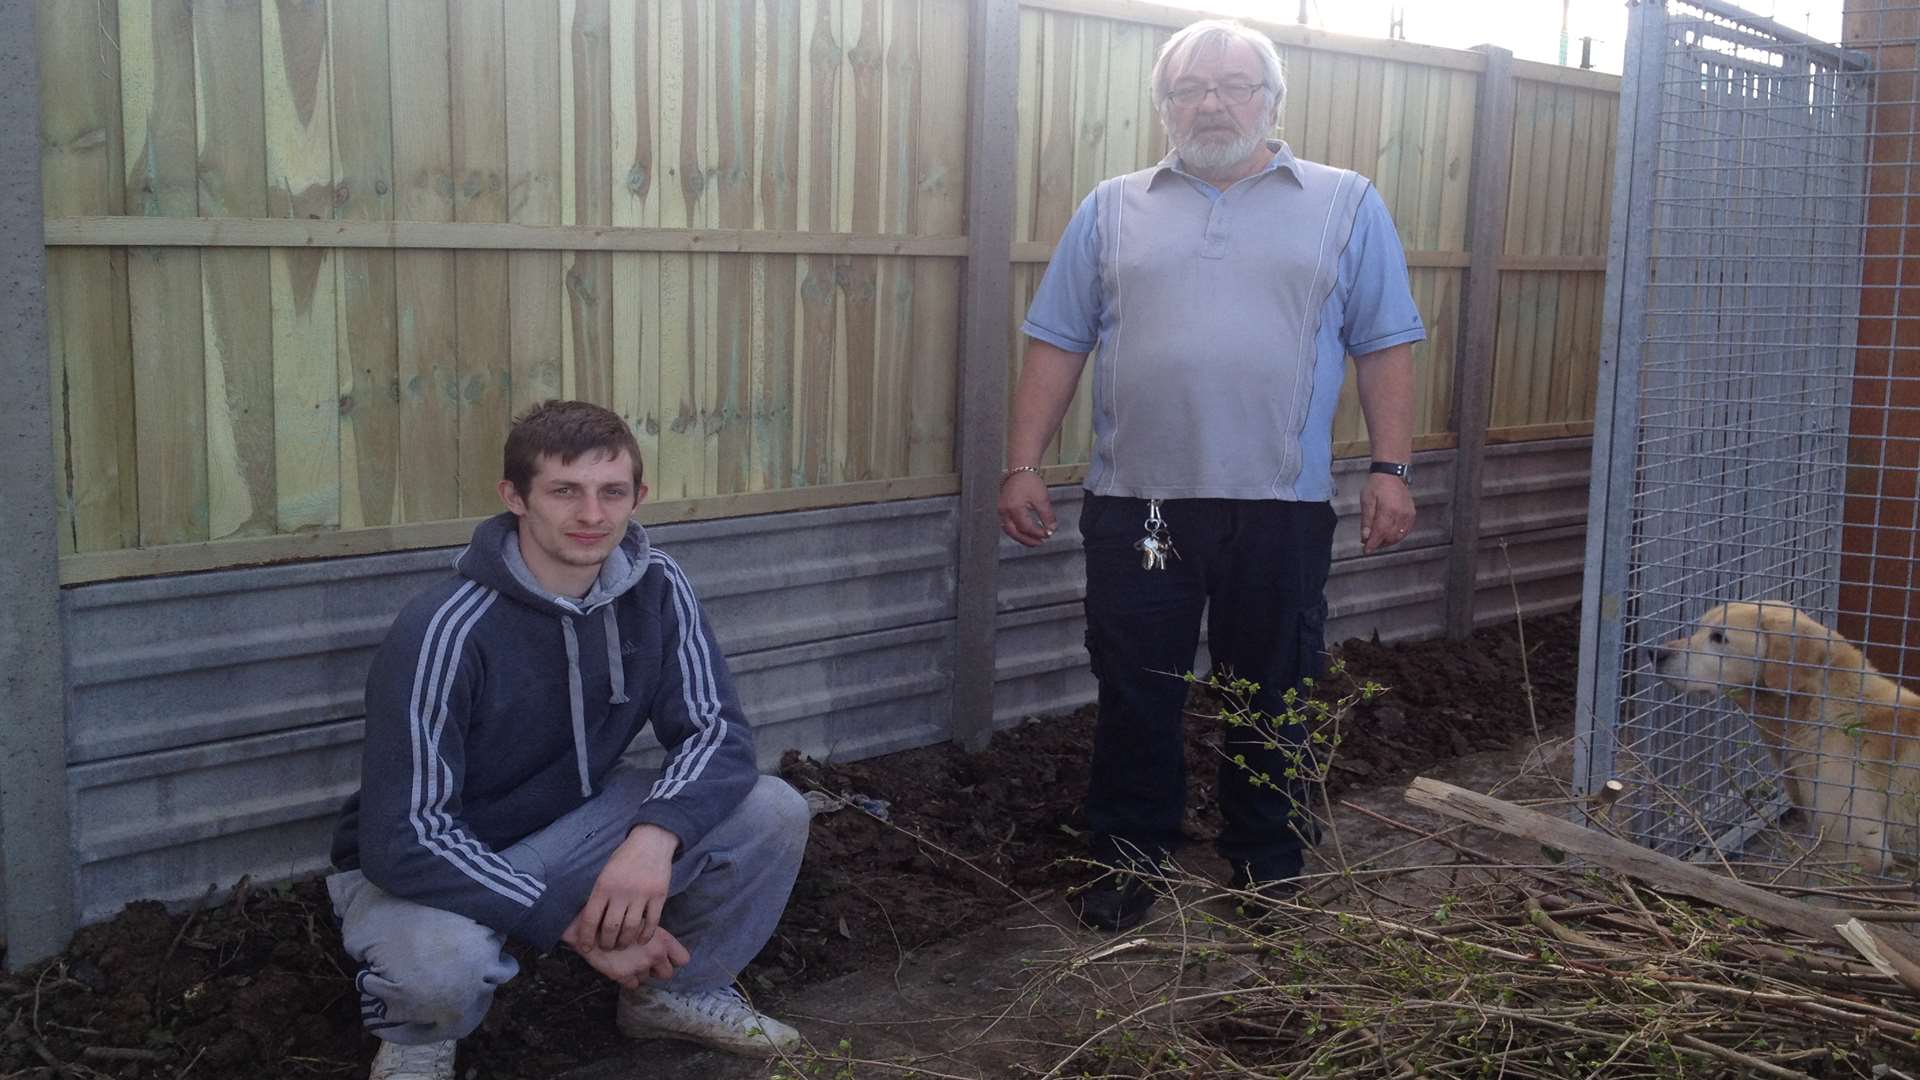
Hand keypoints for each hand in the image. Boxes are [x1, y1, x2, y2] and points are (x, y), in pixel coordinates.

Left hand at [563, 824, 676, 952]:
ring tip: (622, 945)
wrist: (651, 841)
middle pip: (611, 928)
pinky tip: (641, 940)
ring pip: (631, 928)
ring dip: (624, 942)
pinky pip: (652, 922)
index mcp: (604, 885)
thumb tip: (590, 922)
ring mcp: (642, 894)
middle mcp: (622, 891)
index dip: (586, 937)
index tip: (586, 948)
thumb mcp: (605, 872)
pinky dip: (645, 935)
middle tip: (607, 947)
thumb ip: (599, 895)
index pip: (591, 918)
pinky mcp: (659, 896)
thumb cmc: (624, 858)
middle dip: (607, 943)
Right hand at [574, 926, 689, 988]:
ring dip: (640, 971)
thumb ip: (651, 934)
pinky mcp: (623, 976)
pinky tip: (621, 966)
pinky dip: (628, 979)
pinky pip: (633, 985)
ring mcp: (639, 967)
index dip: (674, 959)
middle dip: (658, 969)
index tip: (665, 955)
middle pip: (667, 974)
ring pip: (647, 978)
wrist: (590, 924)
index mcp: (663, 939)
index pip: (682, 959)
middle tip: (645, 959)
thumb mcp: (640, 919)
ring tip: (629, 959)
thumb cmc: (617, 916)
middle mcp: (655, 955)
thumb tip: (657, 944)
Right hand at [997, 472, 1055, 545]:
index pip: (1026, 527)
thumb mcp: (1042, 499)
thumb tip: (1051, 529)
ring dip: (1021, 537)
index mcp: (1014, 508)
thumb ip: (1047, 516)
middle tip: (1039, 543)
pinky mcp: (1002, 509)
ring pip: (1009, 530)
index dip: (1037, 533)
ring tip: (1033, 540)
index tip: (1047, 534)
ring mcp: (1001, 511)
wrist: (1020, 470)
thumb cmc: (1029, 481)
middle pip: (1015, 532)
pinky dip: (1016, 531)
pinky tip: (1025, 532)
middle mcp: (1005, 511)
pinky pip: (1007, 524)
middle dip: (1028, 540)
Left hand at [1359, 472, 1413, 553]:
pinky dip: (1396, 536)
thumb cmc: (1376, 485)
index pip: (1380, 533)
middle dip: (1378, 543)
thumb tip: (1365, 537)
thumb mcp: (1366, 501)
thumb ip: (1367, 520)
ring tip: (1377, 539)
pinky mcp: (1412, 515)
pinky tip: (1388, 535)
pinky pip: (1405, 531)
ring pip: (1398, 536)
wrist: (1391, 474)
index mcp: (1388, 510)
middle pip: (1389, 536)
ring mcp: (1408, 515)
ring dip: (1387, 541)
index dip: (1373, 544)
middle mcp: (1400, 514)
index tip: (1366, 551)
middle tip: (1368, 543)